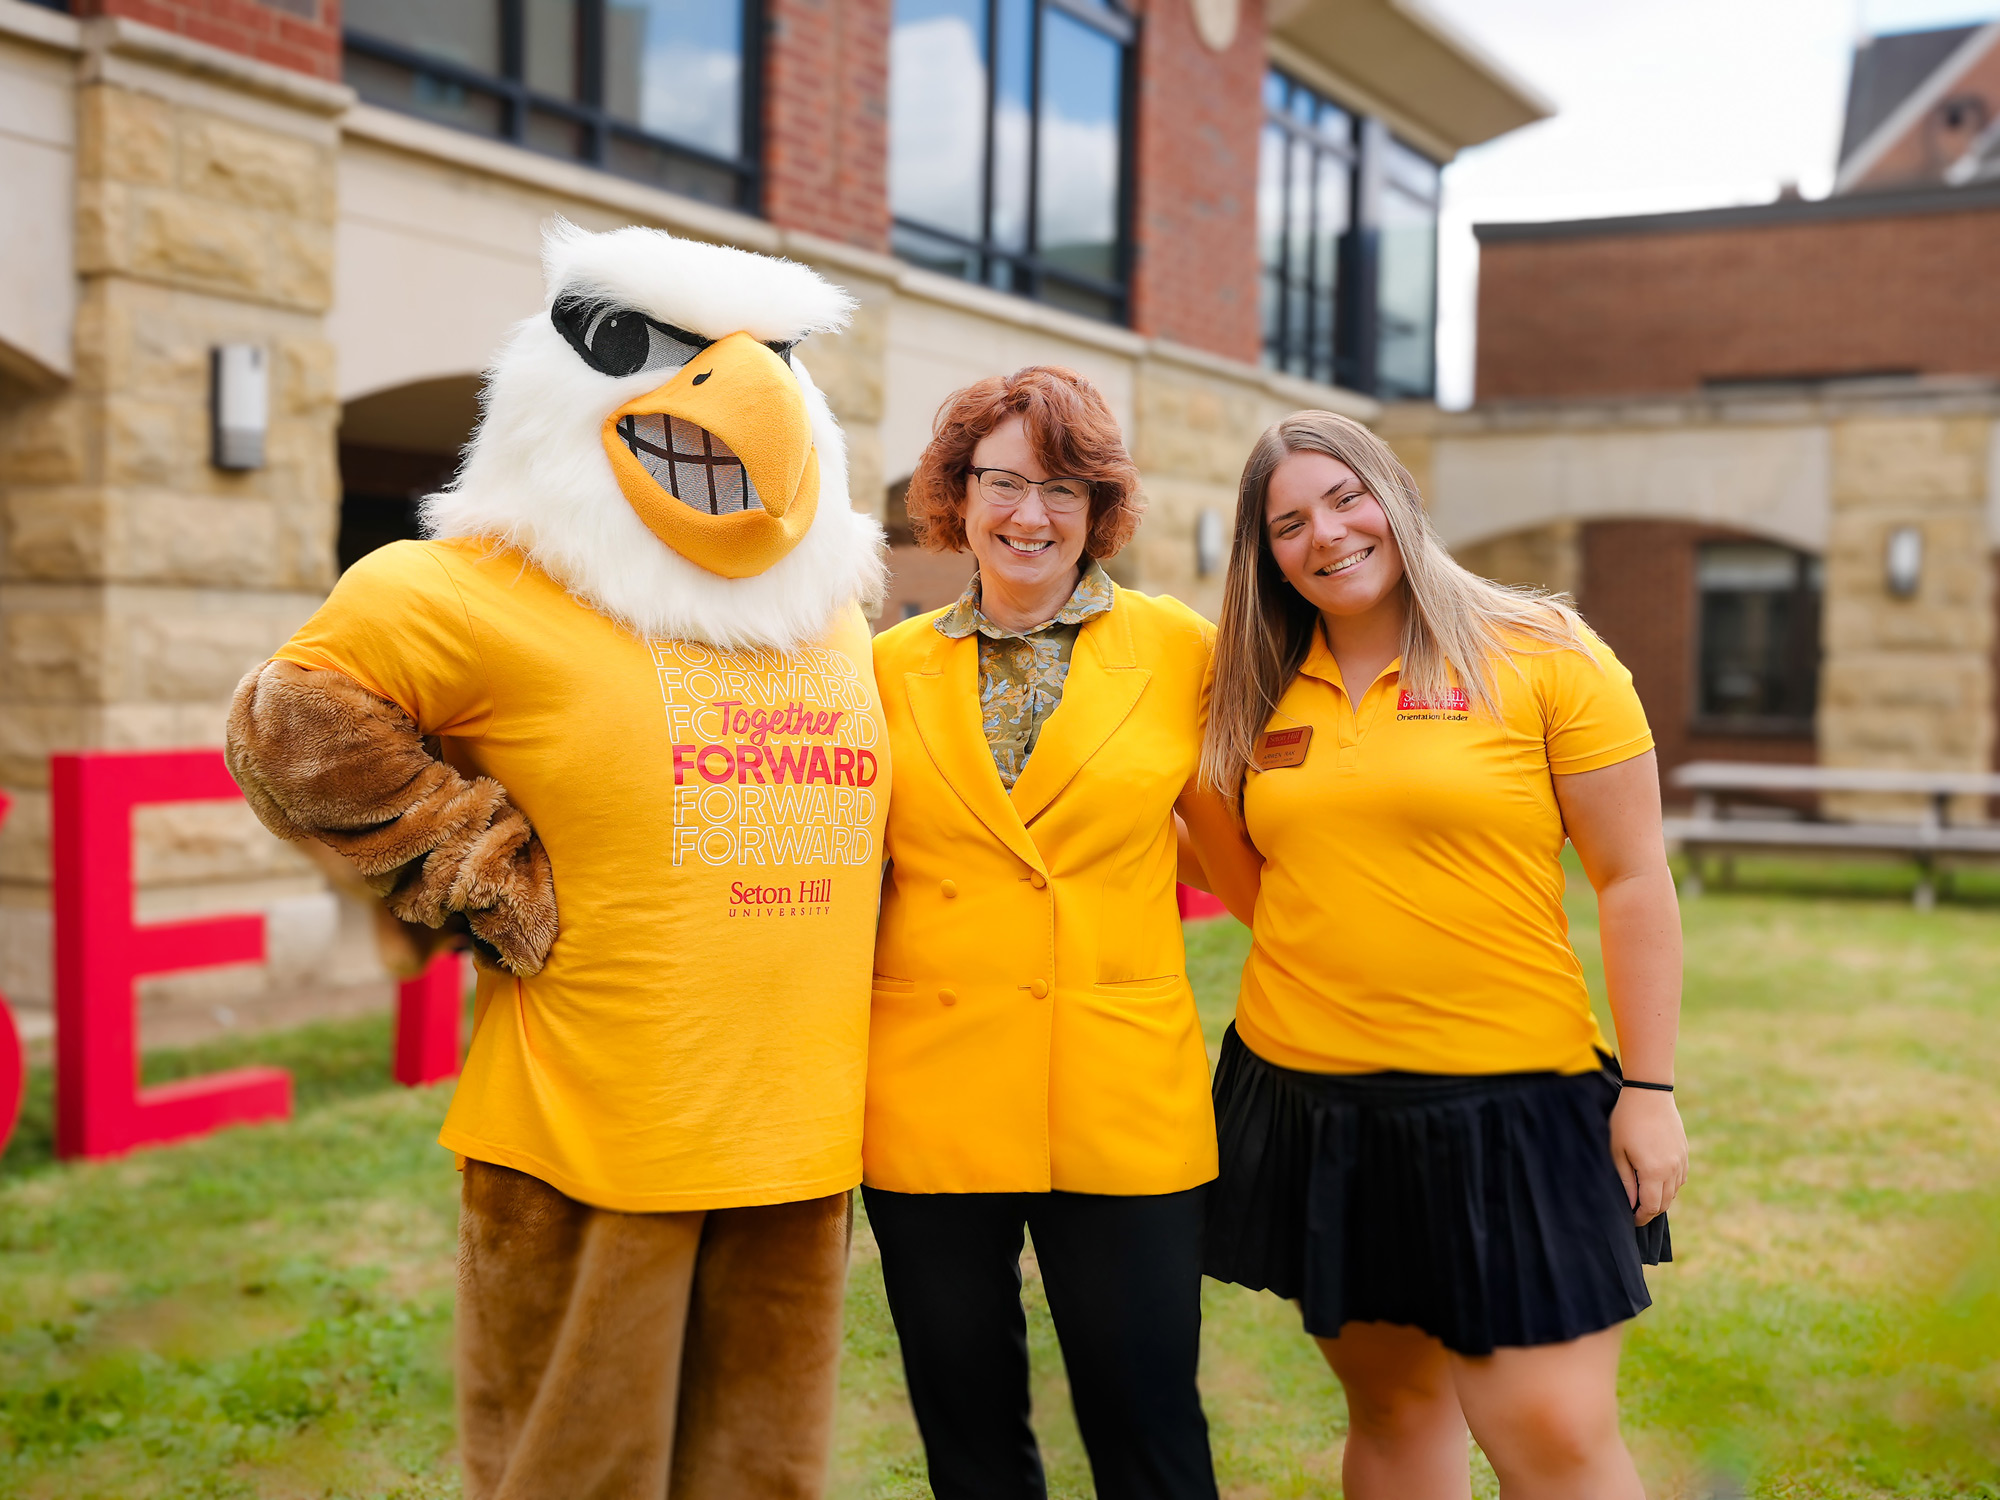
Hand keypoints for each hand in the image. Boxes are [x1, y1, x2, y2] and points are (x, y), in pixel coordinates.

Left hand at [1610, 1087, 1687, 1225]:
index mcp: (1654, 1172)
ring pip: (1675, 1192)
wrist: (1649, 1094)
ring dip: (1661, 1199)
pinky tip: (1657, 1181)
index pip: (1651, 1207)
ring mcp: (1681, 1161)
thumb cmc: (1626, 1121)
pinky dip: (1671, 1185)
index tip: (1631, 1219)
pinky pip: (1681, 1178)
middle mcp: (1672, 1170)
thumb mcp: (1618, 1152)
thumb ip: (1625, 1181)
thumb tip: (1631, 1204)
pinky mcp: (1685, 1152)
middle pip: (1665, 1203)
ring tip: (1645, 1197)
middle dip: (1650, 1211)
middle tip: (1636, 1212)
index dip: (1641, 1217)